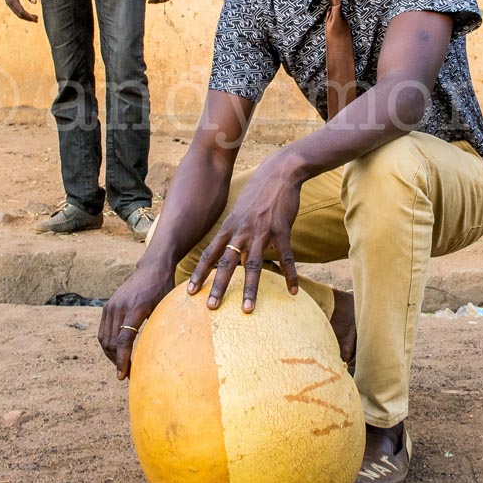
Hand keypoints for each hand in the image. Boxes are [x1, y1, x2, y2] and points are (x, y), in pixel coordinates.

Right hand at [0, 0, 37, 21]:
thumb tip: (35, 3)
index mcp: (12, 0)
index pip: (22, 12)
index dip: (29, 16)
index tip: (36, 18)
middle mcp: (9, 3)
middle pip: (19, 14)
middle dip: (28, 18)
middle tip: (36, 20)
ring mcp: (8, 2)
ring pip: (16, 13)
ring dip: (25, 16)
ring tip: (33, 18)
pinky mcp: (8, 1)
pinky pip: (15, 10)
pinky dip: (21, 13)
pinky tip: (26, 13)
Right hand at [98, 266, 174, 378]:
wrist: (152, 268)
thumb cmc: (163, 289)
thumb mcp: (165, 308)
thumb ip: (159, 328)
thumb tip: (159, 353)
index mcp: (135, 309)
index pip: (124, 340)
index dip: (122, 361)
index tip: (123, 376)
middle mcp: (120, 307)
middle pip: (112, 343)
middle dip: (117, 361)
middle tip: (126, 374)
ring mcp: (111, 306)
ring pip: (104, 338)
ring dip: (110, 355)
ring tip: (121, 365)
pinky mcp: (108, 306)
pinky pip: (103, 330)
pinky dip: (107, 344)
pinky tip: (116, 352)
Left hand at [186, 156, 301, 313]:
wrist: (279, 173)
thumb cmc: (259, 193)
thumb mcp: (240, 211)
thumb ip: (235, 232)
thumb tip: (232, 253)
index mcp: (230, 227)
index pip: (210, 253)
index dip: (200, 273)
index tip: (190, 291)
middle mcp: (242, 232)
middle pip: (227, 263)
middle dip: (218, 286)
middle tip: (210, 308)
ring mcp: (262, 232)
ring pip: (253, 265)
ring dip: (250, 288)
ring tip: (247, 309)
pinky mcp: (281, 231)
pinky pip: (286, 258)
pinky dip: (290, 275)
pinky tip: (293, 291)